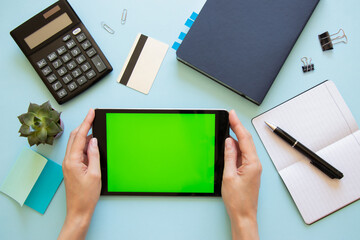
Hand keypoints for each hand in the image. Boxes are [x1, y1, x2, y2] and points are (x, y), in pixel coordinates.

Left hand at [58, 109, 100, 239]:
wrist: (79, 210)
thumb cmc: (86, 195)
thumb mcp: (95, 173)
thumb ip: (94, 155)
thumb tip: (94, 141)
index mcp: (72, 161)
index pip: (79, 136)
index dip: (86, 122)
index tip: (91, 112)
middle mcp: (68, 160)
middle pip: (74, 136)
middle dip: (84, 125)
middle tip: (93, 117)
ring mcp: (68, 164)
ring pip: (75, 143)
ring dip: (84, 135)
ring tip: (95, 130)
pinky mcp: (71, 167)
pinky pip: (77, 151)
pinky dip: (84, 144)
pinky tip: (92, 144)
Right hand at [222, 110, 261, 239]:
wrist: (244, 215)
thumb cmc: (237, 200)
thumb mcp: (228, 176)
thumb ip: (229, 156)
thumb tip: (229, 141)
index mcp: (252, 163)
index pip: (244, 138)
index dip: (237, 124)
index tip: (232, 114)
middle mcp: (255, 163)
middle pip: (246, 140)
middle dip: (237, 127)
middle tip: (229, 116)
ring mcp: (253, 167)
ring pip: (245, 147)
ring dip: (236, 138)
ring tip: (227, 128)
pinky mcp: (250, 171)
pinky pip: (243, 155)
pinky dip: (236, 148)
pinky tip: (229, 145)